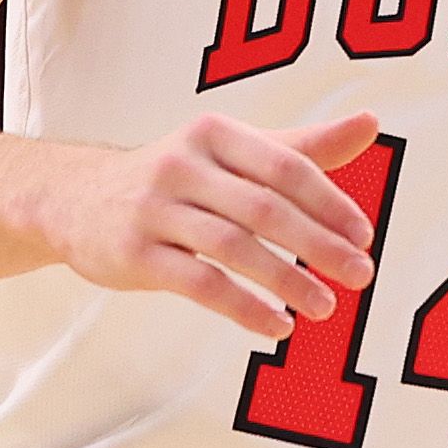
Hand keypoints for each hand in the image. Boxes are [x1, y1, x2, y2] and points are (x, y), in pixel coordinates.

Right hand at [30, 110, 379, 339]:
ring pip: (234, 248)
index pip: (287, 168)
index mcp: (216, 134)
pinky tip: (278, 325)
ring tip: (326, 307)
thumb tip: (372, 122)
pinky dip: (244, 307)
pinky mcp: (135, 254)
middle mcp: (183, 165)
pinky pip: (200, 284)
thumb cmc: (179, 176)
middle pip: (265, 209)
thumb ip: (303, 146)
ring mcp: (155, 210)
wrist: (75, 199)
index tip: (365, 237)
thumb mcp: (234, 152)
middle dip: (320, 245)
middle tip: (362, 275)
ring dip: (287, 281)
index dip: (331, 203)